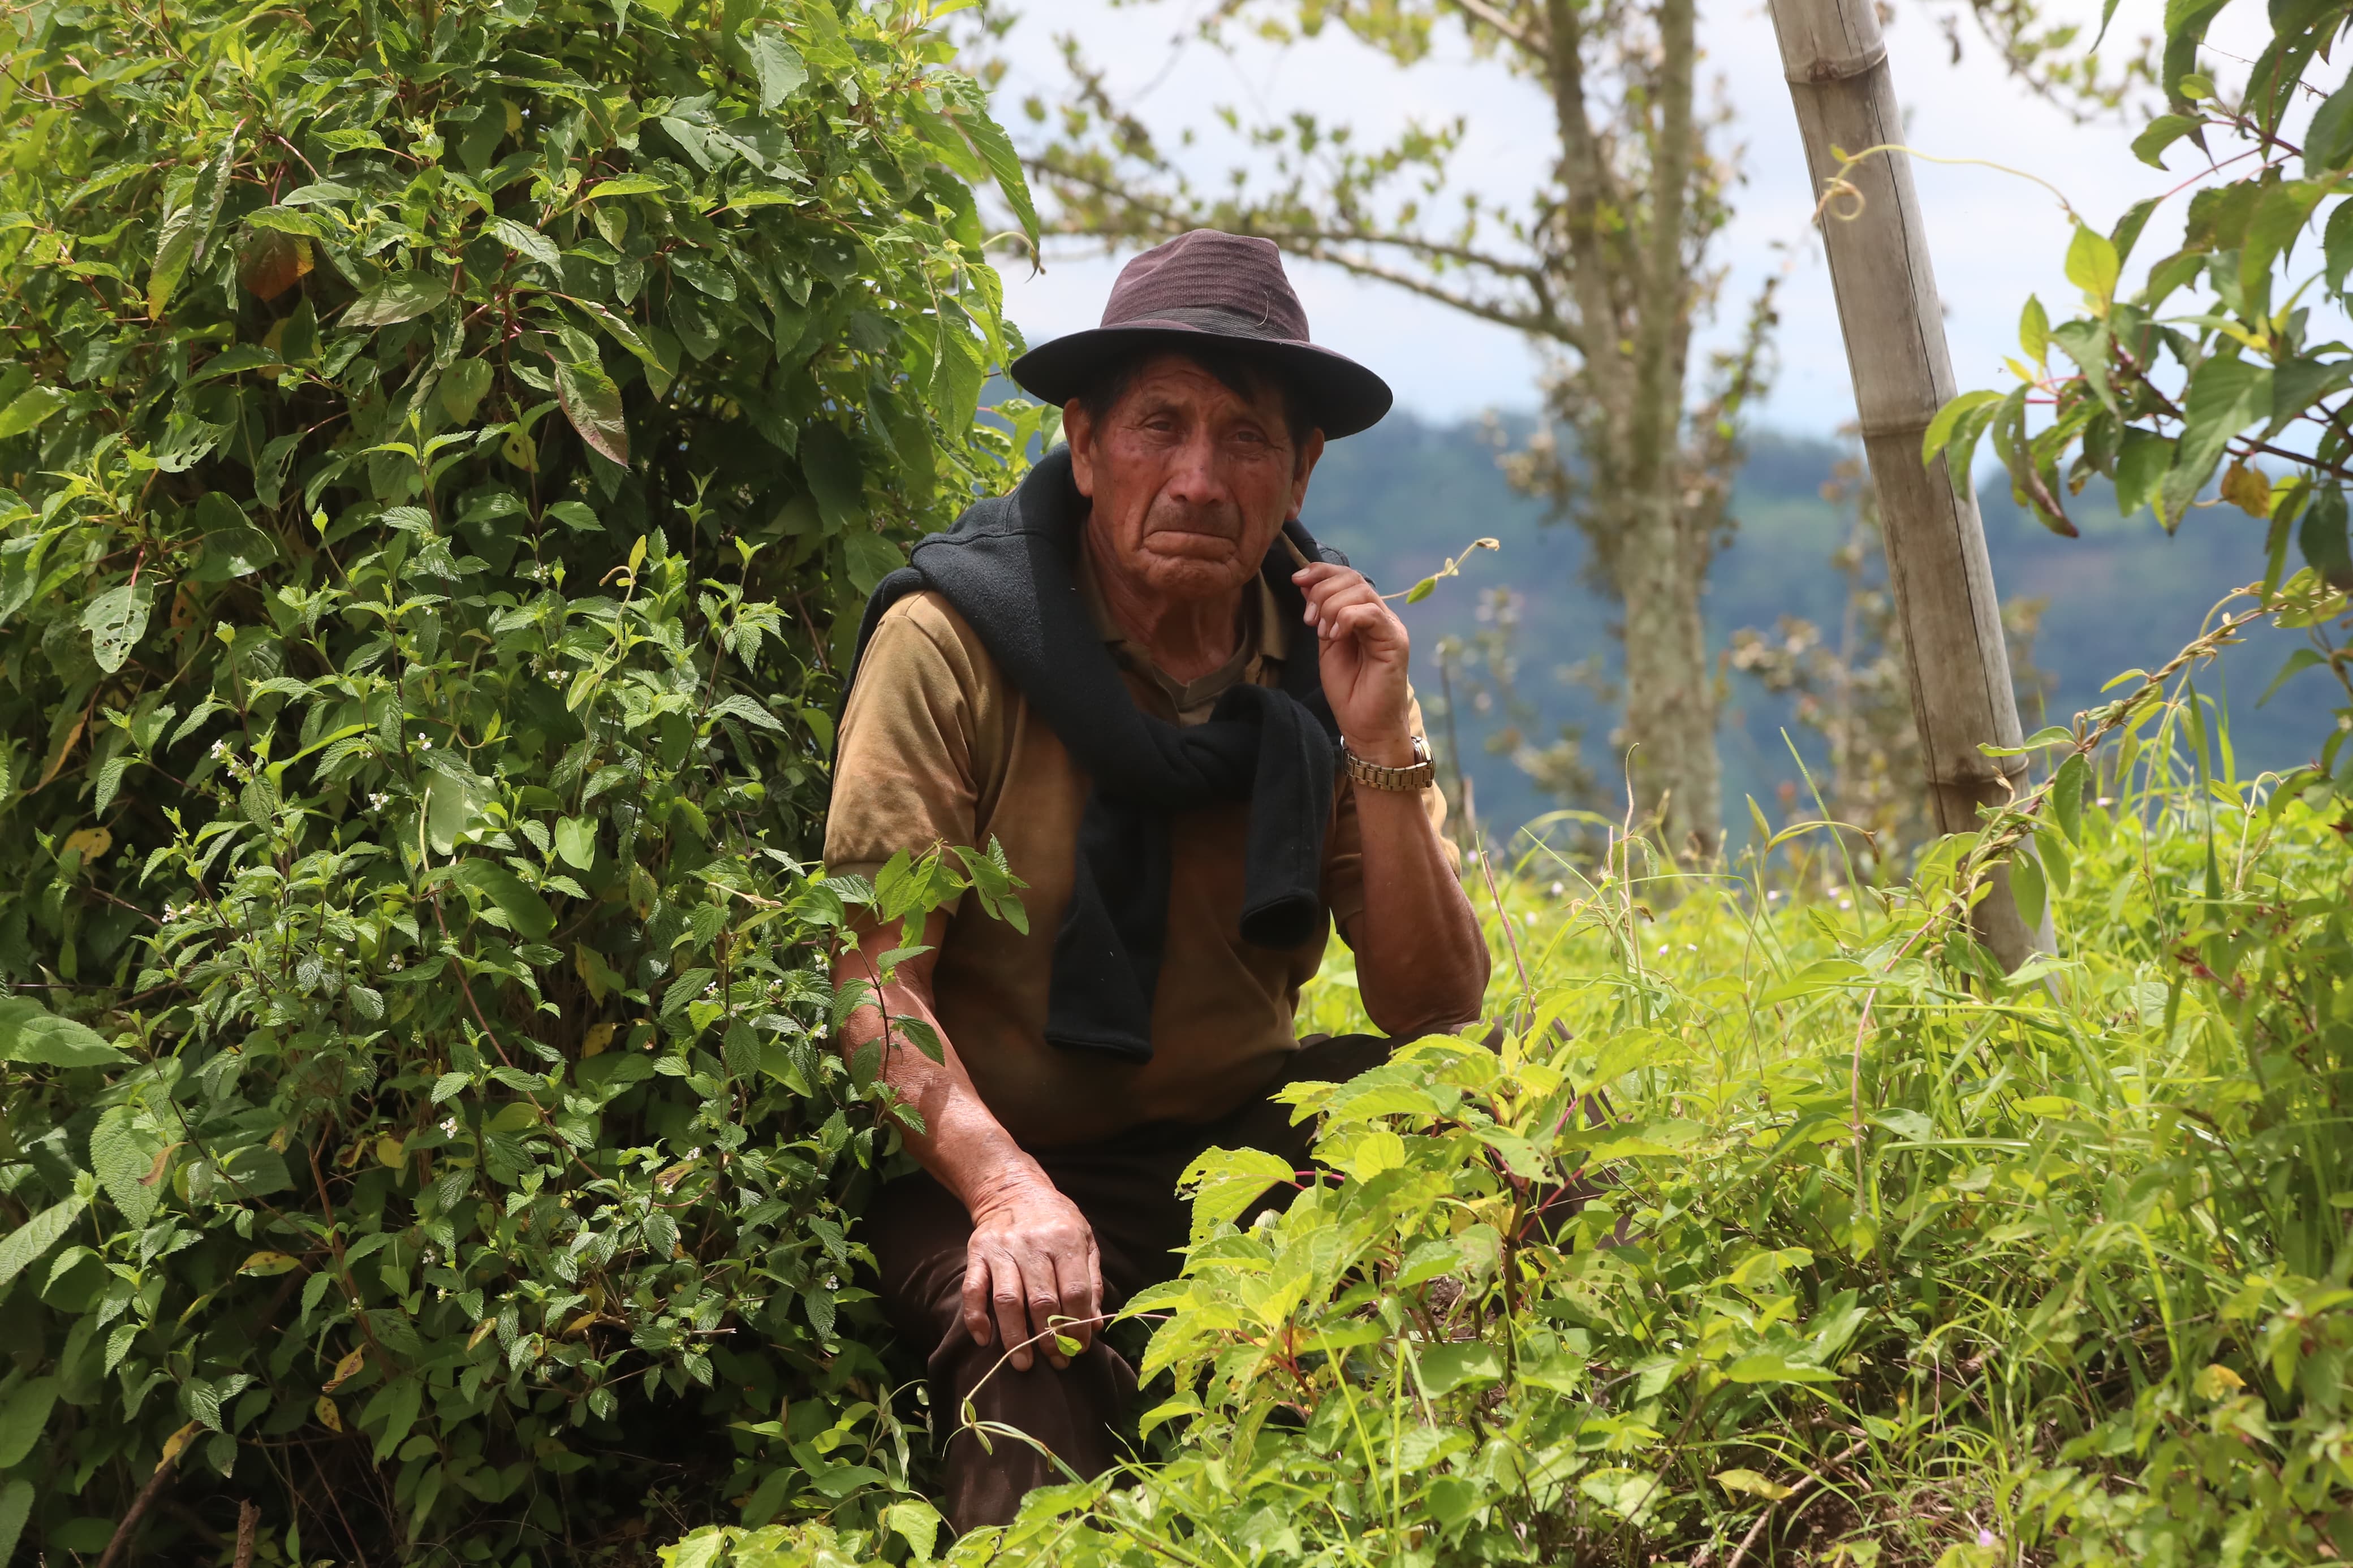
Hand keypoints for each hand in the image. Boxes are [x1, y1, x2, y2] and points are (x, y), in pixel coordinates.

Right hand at [963, 1175, 1102, 1370]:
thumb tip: (1096, 1324)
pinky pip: (973, 1289)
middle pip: (1042, 1301)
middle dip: (1050, 1338)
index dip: (1078, 1325)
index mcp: (1065, 1240)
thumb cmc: (1056, 1219)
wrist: (1012, 1187)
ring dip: (1016, 1337)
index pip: (1074, 1291)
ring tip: (1023, 1363)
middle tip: (1057, 1361)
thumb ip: (1092, 1280)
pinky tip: (984, 1340)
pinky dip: (975, 1317)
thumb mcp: (1085, 1239)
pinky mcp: (977, 1253)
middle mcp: (1033, 1244)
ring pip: (1007, 1301)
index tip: (1080, 1348)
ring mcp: (1002, 1249)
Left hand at [1293, 562, 1413, 760]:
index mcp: (1365, 615)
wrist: (1366, 726)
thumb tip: (1306, 585)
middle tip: (1308, 620)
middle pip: (1353, 579)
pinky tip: (1335, 636)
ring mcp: (1390, 628)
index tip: (1297, 579)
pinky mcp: (1395, 642)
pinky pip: (1372, 614)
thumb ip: (1321, 616)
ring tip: (1322, 633)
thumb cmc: (1348, 691)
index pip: (1347, 577)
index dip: (1321, 571)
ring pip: (1361, 592)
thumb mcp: (1326, 646)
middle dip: (1322, 591)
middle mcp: (1380, 617)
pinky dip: (1347, 618)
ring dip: (1331, 607)